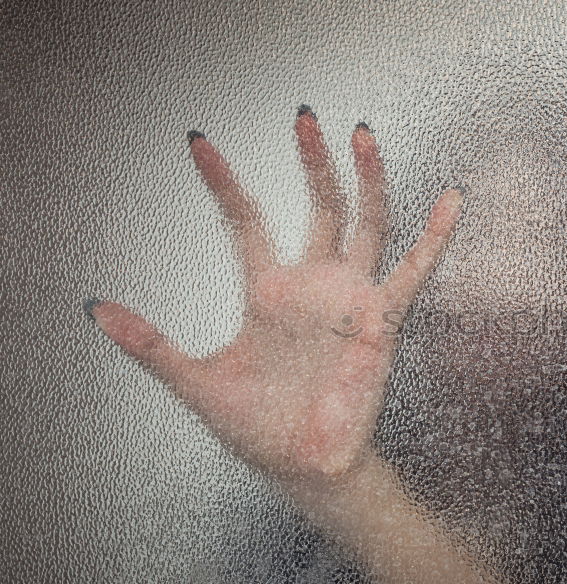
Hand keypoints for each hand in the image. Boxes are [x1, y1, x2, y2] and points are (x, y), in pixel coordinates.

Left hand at [88, 108, 462, 487]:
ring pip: (365, 222)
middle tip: (304, 117)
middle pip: (318, 206)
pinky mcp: (380, 318)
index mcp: (268, 293)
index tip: (198, 143)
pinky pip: (413, 270)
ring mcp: (349, 297)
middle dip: (312, 162)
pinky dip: (435, 237)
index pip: (247, 221)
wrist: (304, 466)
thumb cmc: (257, 429)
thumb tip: (98, 309)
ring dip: (366, 179)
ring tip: (360, 134)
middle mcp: (313, 286)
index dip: (223, 182)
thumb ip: (153, 346)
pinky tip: (452, 201)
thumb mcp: (198, 382)